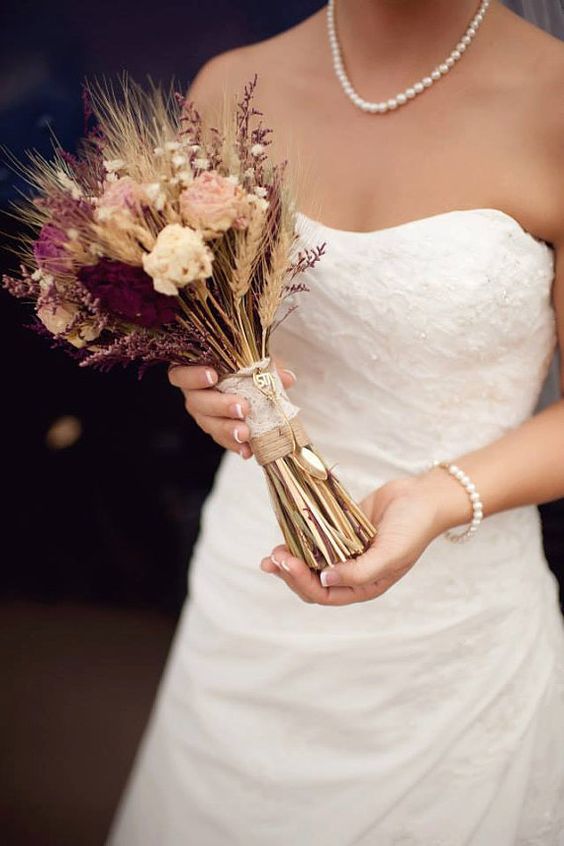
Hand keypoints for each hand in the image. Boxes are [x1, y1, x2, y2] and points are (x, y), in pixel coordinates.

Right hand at [168, 357, 296, 457]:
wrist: (249, 380)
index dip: (193, 376)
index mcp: (194, 371)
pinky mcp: (216, 430)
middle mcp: (194, 394)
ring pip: (208, 424)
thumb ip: (266, 366)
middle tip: (242, 408)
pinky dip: (235, 445)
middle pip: (197, 403)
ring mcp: (204, 414)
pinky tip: (248, 451)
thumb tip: (287, 378)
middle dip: (219, 406)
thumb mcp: (254, 361)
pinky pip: (222, 439)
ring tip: (245, 434)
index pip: (181, 374)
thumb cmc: (243, 363)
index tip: (213, 376)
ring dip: (227, 430)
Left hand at [259, 469, 471, 604]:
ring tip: (273, 553)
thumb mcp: (390, 555)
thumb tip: (324, 580)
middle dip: (291, 574)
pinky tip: (286, 534)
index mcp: (365, 586)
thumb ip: (358, 572)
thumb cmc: (413, 529)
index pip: (325, 595)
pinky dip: (301, 539)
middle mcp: (353, 572)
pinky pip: (317, 538)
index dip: (302, 583)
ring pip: (311, 562)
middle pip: (313, 583)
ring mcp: (347, 551)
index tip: (287, 563)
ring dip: (291, 559)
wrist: (423, 496)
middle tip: (273, 558)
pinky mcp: (342, 530)